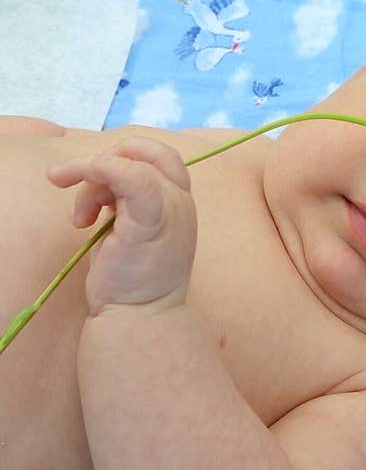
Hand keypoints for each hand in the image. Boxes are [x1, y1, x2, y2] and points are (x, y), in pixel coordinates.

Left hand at [47, 136, 197, 313]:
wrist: (140, 317)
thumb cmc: (130, 279)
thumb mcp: (130, 228)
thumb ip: (124, 199)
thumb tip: (98, 174)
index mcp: (178, 205)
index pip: (159, 156)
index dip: (124, 156)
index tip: (97, 184)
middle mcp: (181, 203)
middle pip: (145, 151)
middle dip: (105, 159)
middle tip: (80, 185)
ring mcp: (171, 211)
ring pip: (128, 162)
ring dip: (90, 179)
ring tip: (82, 219)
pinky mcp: (150, 221)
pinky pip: (128, 175)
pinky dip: (97, 173)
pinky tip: (83, 213)